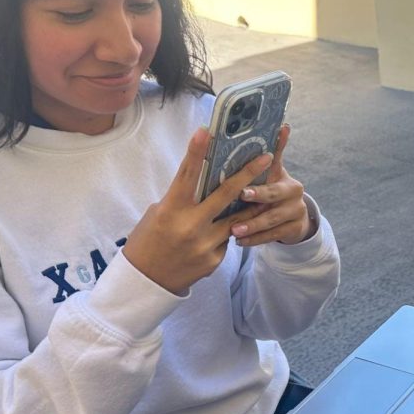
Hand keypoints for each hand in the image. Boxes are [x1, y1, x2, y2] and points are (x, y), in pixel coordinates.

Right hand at [121, 127, 275, 294]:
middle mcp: (190, 226)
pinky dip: (227, 232)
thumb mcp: (158, 214)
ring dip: (251, 204)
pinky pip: (227, 240)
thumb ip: (181, 199)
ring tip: (265, 191)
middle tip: (267, 156)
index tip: (207, 131)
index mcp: (171, 210)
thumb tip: (203, 182)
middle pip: (225, 194)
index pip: (187, 175)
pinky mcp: (214, 260)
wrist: (146, 282)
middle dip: (248, 173)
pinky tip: (226, 230)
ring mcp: (204, 245)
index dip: (196, 151)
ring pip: (236, 218)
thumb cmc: (148, 241)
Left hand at [227, 124, 313, 246]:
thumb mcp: (273, 173)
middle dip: (256, 198)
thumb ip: (274, 152)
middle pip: (273, 196)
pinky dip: (255, 239)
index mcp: (286, 176)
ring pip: (271, 220)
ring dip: (251, 225)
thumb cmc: (273, 190)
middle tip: (239, 199)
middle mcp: (295, 193)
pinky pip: (272, 236)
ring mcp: (296, 212)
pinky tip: (239, 241)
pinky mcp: (294, 230)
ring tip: (233, 230)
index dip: (261, 174)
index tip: (243, 187)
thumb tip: (283, 124)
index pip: (275, 172)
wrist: (293, 218)